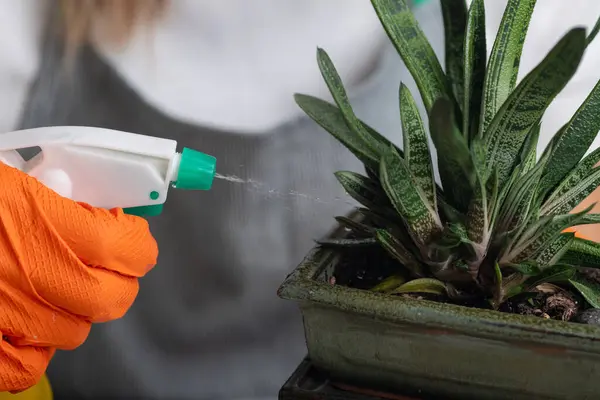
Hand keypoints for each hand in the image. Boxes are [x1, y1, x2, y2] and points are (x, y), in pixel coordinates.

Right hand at [0, 162, 157, 391]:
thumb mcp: (6, 178)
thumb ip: (56, 194)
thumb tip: (100, 205)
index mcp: (37, 220)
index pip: (127, 247)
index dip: (137, 242)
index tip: (132, 235)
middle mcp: (27, 276)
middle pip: (112, 298)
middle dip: (120, 280)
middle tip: (112, 265)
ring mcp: (3, 318)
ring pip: (74, 332)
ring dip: (76, 311)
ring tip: (56, 288)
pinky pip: (27, 365)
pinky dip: (33, 347)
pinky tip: (23, 322)